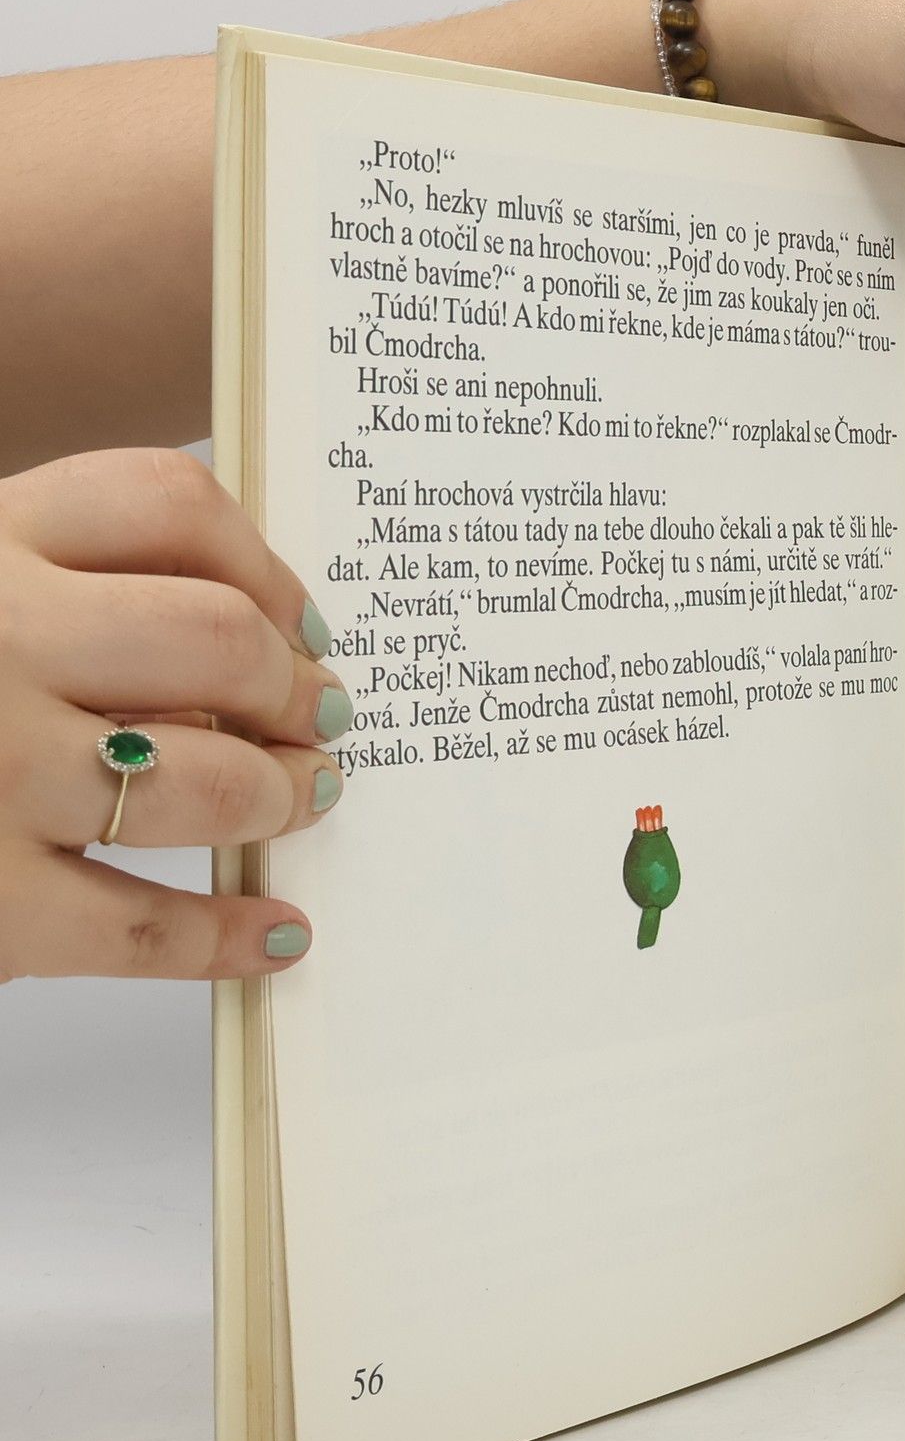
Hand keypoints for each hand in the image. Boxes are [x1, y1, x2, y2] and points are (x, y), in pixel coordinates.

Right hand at [0, 447, 346, 980]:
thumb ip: (48, 585)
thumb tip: (243, 633)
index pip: (163, 504)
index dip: (263, 565)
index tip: (297, 618)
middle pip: (218, 639)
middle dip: (294, 687)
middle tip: (319, 719)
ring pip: (206, 780)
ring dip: (281, 795)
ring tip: (300, 800)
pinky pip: (143, 926)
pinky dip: (228, 937)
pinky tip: (277, 935)